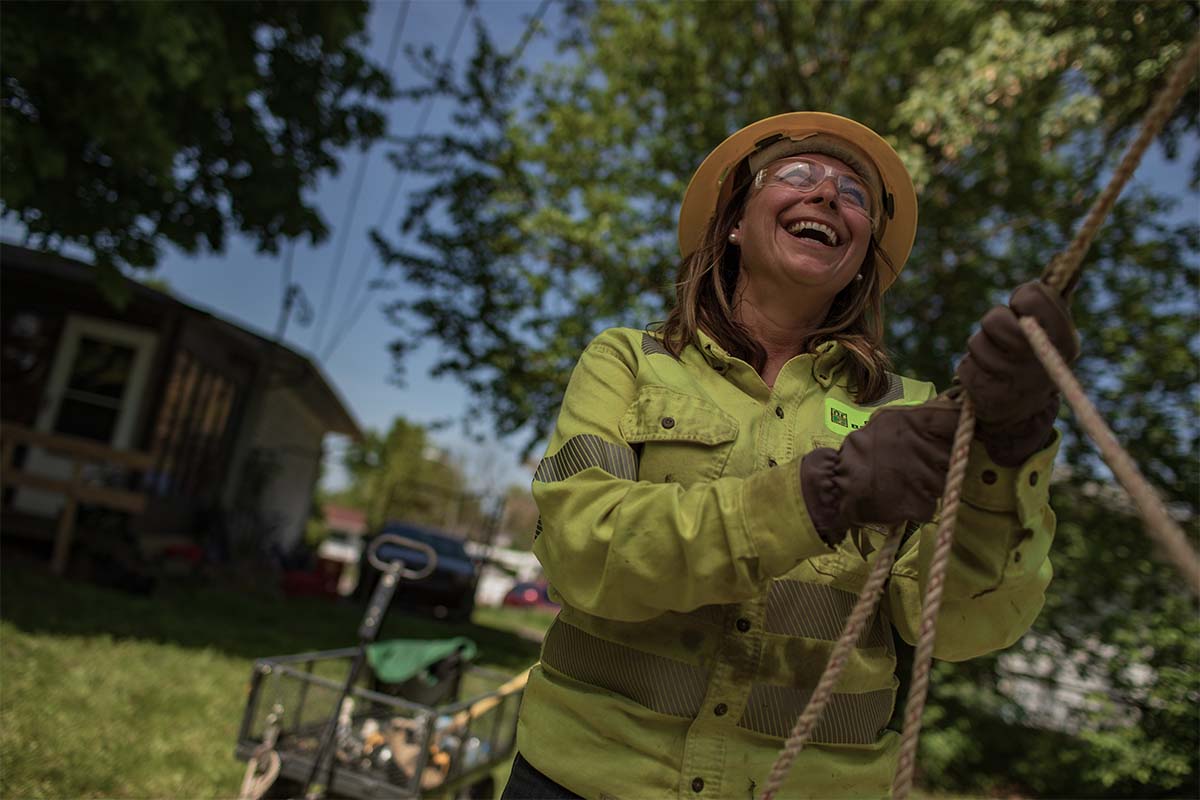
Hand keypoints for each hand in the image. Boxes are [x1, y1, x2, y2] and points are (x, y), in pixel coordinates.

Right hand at [800, 400, 959, 544]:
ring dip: (930, 482)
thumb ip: (919, 417)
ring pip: (944, 480)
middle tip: (918, 462)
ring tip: (905, 480)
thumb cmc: (863, 451)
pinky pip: (933, 502)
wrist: (839, 486)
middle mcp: (924, 448)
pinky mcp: (922, 504)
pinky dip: (921, 502)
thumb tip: (950, 409)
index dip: (960, 427)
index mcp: (915, 423)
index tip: (955, 434)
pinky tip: (902, 496)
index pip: (956, 419)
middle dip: (941, 459)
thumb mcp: (887, 421)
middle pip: (953, 453)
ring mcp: (926, 478)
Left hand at [956, 282, 1078, 464]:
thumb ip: (1054, 294)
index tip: (1022, 309)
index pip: (1030, 295)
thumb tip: (1061, 258)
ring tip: (998, 361)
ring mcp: (1014, 379)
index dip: (1021, 299)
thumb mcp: (1052, 326)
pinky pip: (965, 364)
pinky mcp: (987, 394)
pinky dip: (972, 367)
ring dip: (981, 348)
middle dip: (995, 324)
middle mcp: (1041, 359)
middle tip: (1006, 337)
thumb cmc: (1036, 355)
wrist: (1022, 410)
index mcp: (1063, 337)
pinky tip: (988, 377)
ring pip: (977, 342)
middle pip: (995, 319)